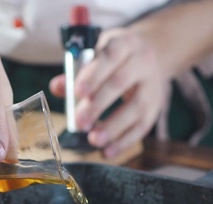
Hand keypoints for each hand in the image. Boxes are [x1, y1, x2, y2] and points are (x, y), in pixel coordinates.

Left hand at [50, 27, 167, 157]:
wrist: (150, 58)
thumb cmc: (114, 59)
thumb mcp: (97, 55)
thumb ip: (76, 72)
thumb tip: (57, 87)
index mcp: (125, 44)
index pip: (110, 56)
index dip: (94, 75)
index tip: (78, 92)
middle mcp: (143, 62)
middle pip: (121, 83)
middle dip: (98, 105)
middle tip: (79, 123)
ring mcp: (152, 86)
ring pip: (136, 107)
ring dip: (113, 126)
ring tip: (93, 140)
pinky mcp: (155, 107)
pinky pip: (142, 127)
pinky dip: (125, 141)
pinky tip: (108, 151)